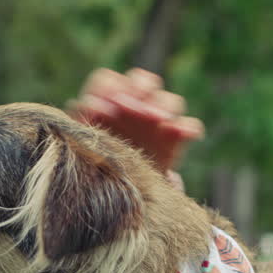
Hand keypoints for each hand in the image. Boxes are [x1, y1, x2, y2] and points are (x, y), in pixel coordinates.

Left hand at [68, 67, 204, 174]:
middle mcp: (134, 104)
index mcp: (104, 103)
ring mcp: (158, 119)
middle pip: (144, 82)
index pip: (108, 81)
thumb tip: (89, 103)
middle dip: (141, 90)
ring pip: (169, 100)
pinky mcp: (176, 137)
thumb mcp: (83, 143)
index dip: (109, 88)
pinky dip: (189, 127)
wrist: (118, 192)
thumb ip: (84, 120)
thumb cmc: (94, 162)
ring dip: (164, 106)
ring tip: (159, 120)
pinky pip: (189, 125)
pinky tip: (184, 133)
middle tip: (137, 110)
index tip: (110, 104)